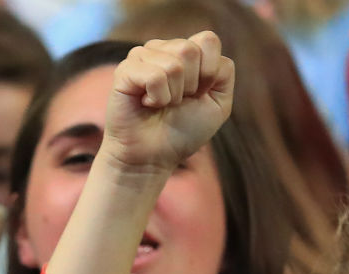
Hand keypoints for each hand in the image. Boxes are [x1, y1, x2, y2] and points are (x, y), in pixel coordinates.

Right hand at [100, 32, 234, 175]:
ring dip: (173, 95)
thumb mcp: (218, 103)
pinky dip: (158, 98)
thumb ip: (224, 72)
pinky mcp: (125, 71)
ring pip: (173, 65)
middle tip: (177, 102)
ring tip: (161, 104)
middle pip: (189, 50)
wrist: (154, 157)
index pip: (208, 40)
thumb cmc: (183, 131)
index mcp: (184, 52)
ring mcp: (141, 56)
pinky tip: (147, 104)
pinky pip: (154, 76)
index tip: (198, 95)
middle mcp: (162, 48)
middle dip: (191, 85)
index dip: (209, 72)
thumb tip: (206, 45)